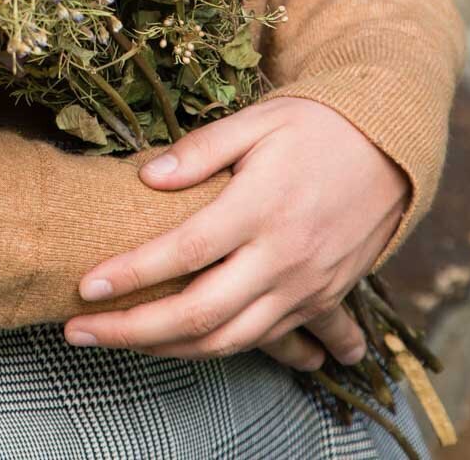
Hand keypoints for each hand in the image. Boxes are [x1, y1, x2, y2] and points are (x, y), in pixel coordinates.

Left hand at [65, 98, 410, 372]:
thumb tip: (147, 175)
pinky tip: (177, 347)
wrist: (391, 150)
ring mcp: (304, 287)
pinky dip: (216, 349)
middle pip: (200, 313)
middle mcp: (282, 256)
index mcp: (261, 206)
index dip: (132, 273)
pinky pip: (263, 340)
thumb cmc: (315, 126)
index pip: (185, 251)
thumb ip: (202, 149)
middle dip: (133, 330)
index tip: (85, 286)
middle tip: (78, 330)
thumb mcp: (258, 120)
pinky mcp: (320, 301)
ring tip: (116, 342)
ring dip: (168, 350)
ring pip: (229, 339)